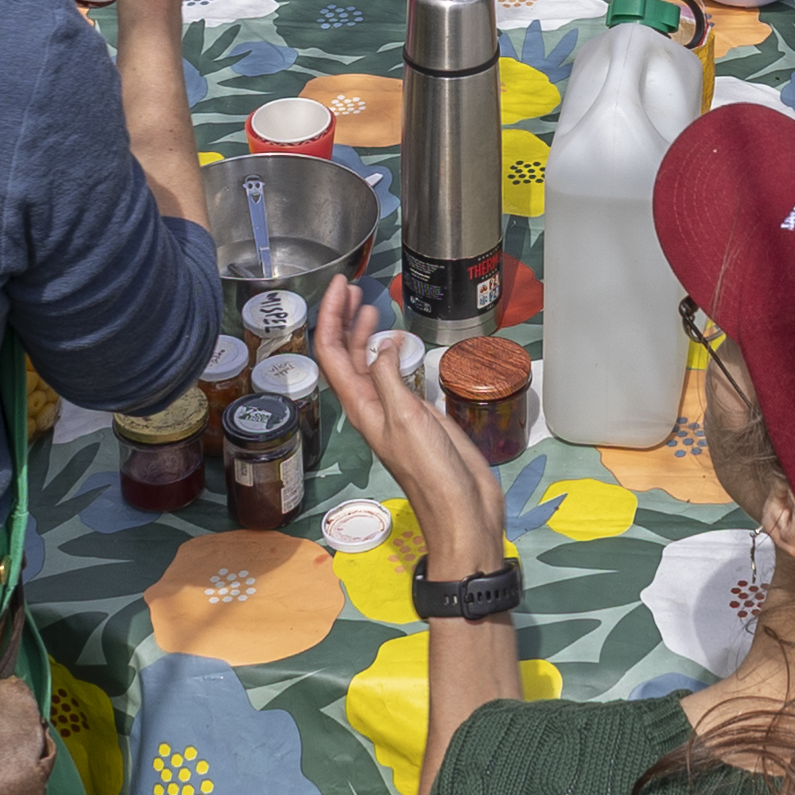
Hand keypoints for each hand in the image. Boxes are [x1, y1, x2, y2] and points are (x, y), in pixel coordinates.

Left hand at [314, 279, 506, 574]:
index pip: (333, 354)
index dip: (332, 317)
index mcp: (362, 407)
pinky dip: (391, 353)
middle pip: (346, 355)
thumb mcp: (406, 420)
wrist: (462, 508)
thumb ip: (389, 379)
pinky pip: (393, 376)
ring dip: (364, 333)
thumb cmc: (432, 471)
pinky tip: (399, 343)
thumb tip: (383, 343)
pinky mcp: (416, 415)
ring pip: (368, 364)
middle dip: (344, 319)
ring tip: (371, 305)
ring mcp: (393, 410)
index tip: (341, 285)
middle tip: (354, 286)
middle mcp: (371, 406)